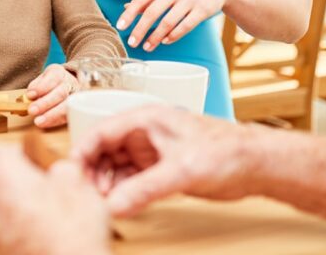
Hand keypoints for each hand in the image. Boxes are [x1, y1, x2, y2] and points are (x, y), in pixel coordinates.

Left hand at [0, 145, 111, 254]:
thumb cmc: (71, 234)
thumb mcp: (78, 183)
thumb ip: (60, 166)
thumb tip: (57, 169)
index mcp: (0, 175)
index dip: (20, 154)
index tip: (38, 161)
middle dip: (20, 181)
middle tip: (47, 189)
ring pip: (0, 206)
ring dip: (19, 206)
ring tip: (49, 217)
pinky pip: (3, 230)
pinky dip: (18, 229)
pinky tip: (43, 235)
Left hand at [25, 64, 76, 128]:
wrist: (69, 84)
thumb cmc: (52, 82)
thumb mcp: (42, 79)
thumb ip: (36, 86)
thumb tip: (29, 96)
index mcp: (59, 73)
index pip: (53, 78)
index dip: (42, 87)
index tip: (30, 95)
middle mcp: (70, 84)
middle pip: (60, 93)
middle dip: (45, 103)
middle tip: (32, 110)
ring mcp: (75, 97)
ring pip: (66, 106)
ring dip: (51, 115)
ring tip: (38, 121)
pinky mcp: (76, 109)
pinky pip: (68, 116)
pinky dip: (55, 121)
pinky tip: (46, 123)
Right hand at [73, 105, 259, 216]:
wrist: (255, 164)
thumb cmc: (226, 151)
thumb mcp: (181, 171)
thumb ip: (144, 189)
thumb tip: (113, 205)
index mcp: (146, 119)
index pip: (102, 131)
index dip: (83, 151)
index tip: (71, 173)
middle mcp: (145, 133)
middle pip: (104, 149)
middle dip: (92, 171)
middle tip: (86, 194)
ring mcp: (152, 151)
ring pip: (115, 166)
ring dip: (106, 183)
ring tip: (102, 202)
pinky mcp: (160, 168)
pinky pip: (131, 179)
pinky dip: (122, 191)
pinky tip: (119, 203)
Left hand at [118, 0, 233, 51]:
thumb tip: (127, 8)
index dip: (129, 14)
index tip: (120, 27)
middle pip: (152, 12)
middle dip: (140, 29)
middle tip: (132, 42)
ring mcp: (190, 0)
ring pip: (168, 22)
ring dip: (155, 37)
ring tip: (147, 47)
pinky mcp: (202, 10)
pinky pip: (184, 26)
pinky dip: (173, 36)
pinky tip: (164, 41)